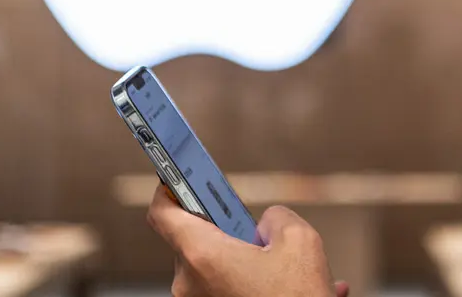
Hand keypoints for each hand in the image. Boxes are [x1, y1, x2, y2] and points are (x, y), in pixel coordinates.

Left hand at [147, 184, 346, 296]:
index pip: (162, 212)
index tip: (178, 177)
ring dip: (245, 260)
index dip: (168, 188)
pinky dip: (252, 283)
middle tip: (254, 228)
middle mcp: (190, 284)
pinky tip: (288, 284)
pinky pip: (226, 290)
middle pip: (196, 240)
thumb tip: (265, 223)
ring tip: (284, 263)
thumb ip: (275, 217)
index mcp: (202, 256)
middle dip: (226, 231)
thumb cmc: (297, 296)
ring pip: (217, 268)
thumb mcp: (299, 239)